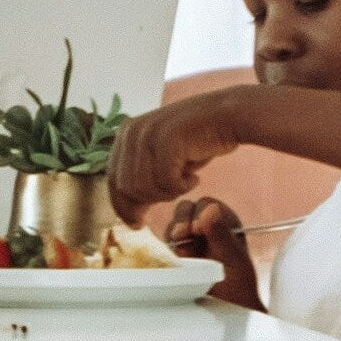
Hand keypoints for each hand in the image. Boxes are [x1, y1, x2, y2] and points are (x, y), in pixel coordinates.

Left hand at [109, 90, 249, 220]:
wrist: (228, 115)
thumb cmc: (197, 141)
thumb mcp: (161, 160)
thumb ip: (141, 180)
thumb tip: (128, 218)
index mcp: (125, 134)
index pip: (113, 180)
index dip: (122, 207)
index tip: (136, 225)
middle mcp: (131, 131)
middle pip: (128, 188)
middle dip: (151, 199)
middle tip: (175, 190)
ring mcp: (147, 133)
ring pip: (145, 187)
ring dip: (169, 193)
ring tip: (186, 180)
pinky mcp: (166, 138)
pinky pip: (166, 181)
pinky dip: (182, 186)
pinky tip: (195, 176)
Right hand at [153, 193, 260, 315]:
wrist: (227, 313)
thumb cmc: (237, 288)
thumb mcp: (234, 259)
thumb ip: (222, 234)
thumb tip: (210, 209)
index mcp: (225, 224)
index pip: (207, 205)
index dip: (200, 213)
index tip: (198, 230)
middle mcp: (206, 229)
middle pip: (186, 209)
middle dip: (182, 220)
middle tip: (182, 236)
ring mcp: (189, 242)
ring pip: (173, 224)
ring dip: (174, 233)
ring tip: (182, 253)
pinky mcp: (175, 256)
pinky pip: (164, 243)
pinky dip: (166, 247)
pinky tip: (174, 259)